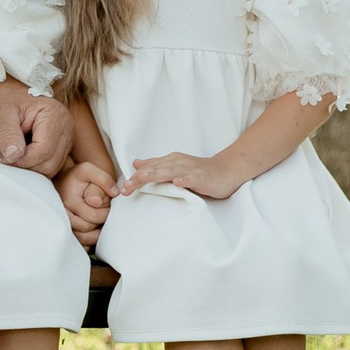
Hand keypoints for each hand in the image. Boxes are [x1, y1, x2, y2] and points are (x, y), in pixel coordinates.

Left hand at [0, 79, 73, 176]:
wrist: (13, 94)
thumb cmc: (7, 101)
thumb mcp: (2, 114)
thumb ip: (7, 135)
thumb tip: (13, 156)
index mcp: (55, 115)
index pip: (44, 150)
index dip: (22, 160)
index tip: (4, 156)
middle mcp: (66, 128)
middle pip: (50, 163)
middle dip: (26, 165)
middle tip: (6, 154)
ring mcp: (67, 139)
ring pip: (52, 168)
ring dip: (30, 167)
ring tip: (13, 152)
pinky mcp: (63, 148)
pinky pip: (51, 167)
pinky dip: (35, 166)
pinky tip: (22, 154)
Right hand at [58, 161, 114, 245]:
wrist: (65, 182)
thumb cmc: (78, 177)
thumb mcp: (88, 170)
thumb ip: (101, 179)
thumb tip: (97, 201)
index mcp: (69, 201)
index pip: (93, 217)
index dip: (106, 212)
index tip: (107, 205)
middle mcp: (63, 214)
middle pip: (87, 229)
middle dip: (101, 222)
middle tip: (104, 213)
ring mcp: (63, 224)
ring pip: (82, 239)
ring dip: (95, 233)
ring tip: (100, 222)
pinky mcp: (66, 231)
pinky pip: (79, 244)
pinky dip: (88, 241)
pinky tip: (92, 230)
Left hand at [121, 151, 250, 199]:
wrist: (227, 170)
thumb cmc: (199, 171)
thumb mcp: (175, 167)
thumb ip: (156, 165)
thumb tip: (136, 163)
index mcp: (170, 161)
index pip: (149, 168)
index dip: (135, 177)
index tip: (122, 188)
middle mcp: (178, 163)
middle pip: (156, 169)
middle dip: (140, 178)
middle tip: (126, 187)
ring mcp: (190, 169)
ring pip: (171, 171)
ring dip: (157, 174)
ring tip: (143, 178)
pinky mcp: (202, 177)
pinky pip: (192, 178)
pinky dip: (185, 180)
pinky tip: (178, 183)